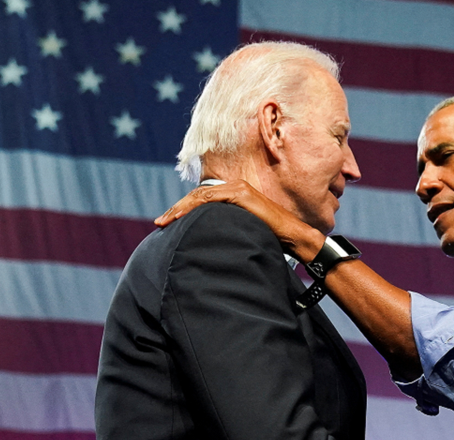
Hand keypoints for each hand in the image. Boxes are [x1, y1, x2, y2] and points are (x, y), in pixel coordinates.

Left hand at [154, 180, 322, 259]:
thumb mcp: (246, 230)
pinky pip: (210, 198)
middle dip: (176, 209)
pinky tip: (180, 216)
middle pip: (197, 195)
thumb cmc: (273, 237)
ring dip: (179, 209)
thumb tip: (210, 238)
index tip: (168, 222)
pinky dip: (193, 207)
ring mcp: (238, 189)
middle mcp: (235, 187)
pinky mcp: (241, 194)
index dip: (183, 208)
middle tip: (160, 222)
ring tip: (164, 221)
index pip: (202, 198)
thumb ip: (230, 227)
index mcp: (235, 194)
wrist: (293, 236)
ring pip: (200, 196)